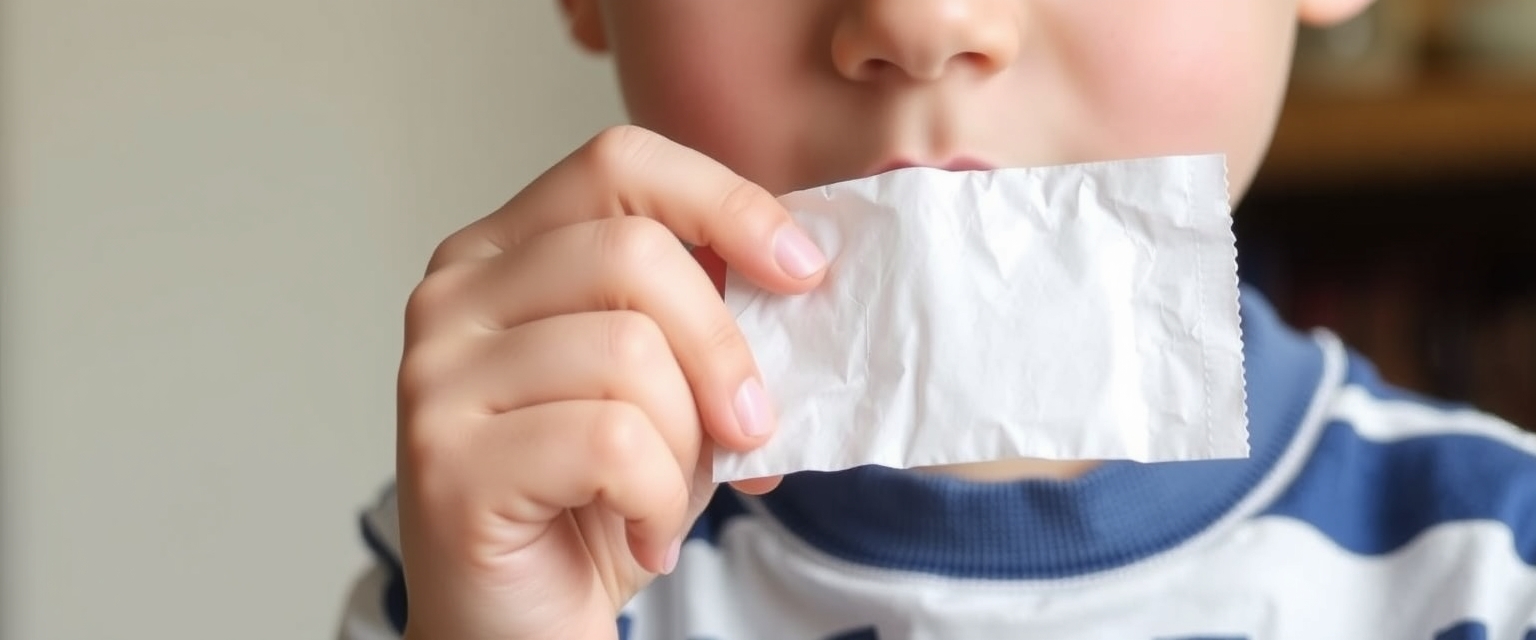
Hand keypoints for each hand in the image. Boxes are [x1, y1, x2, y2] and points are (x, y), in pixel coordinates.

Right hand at [394, 125, 827, 639]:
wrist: (519, 628)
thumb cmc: (594, 502)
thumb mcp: (665, 388)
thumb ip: (704, 316)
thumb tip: (799, 270)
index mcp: (502, 252)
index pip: (620, 164)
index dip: (724, 202)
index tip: (802, 271)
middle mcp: (453, 296)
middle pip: (635, 254)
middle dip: (725, 350)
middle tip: (750, 429)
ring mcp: (436, 376)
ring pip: (630, 354)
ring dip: (687, 444)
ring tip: (665, 496)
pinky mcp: (448, 462)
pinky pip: (612, 443)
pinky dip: (659, 500)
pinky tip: (641, 536)